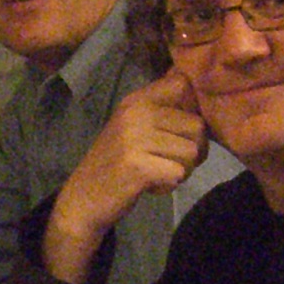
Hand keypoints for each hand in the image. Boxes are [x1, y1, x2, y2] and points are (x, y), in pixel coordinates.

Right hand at [42, 71, 209, 283]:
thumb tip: (202, 102)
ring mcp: (135, 138)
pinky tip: (150, 185)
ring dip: (181, 170)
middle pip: (197, 125)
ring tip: (157, 173)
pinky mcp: (137, 166)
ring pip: (192, 152)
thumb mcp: (133, 128)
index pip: (182, 84)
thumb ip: (161, 112)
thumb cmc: (114, 164)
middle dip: (192, 150)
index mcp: (136, 100)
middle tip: (168, 162)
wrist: (82, 200)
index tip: (179, 130)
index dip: (193, 109)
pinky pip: (178, 173)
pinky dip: (169, 185)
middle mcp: (136, 113)